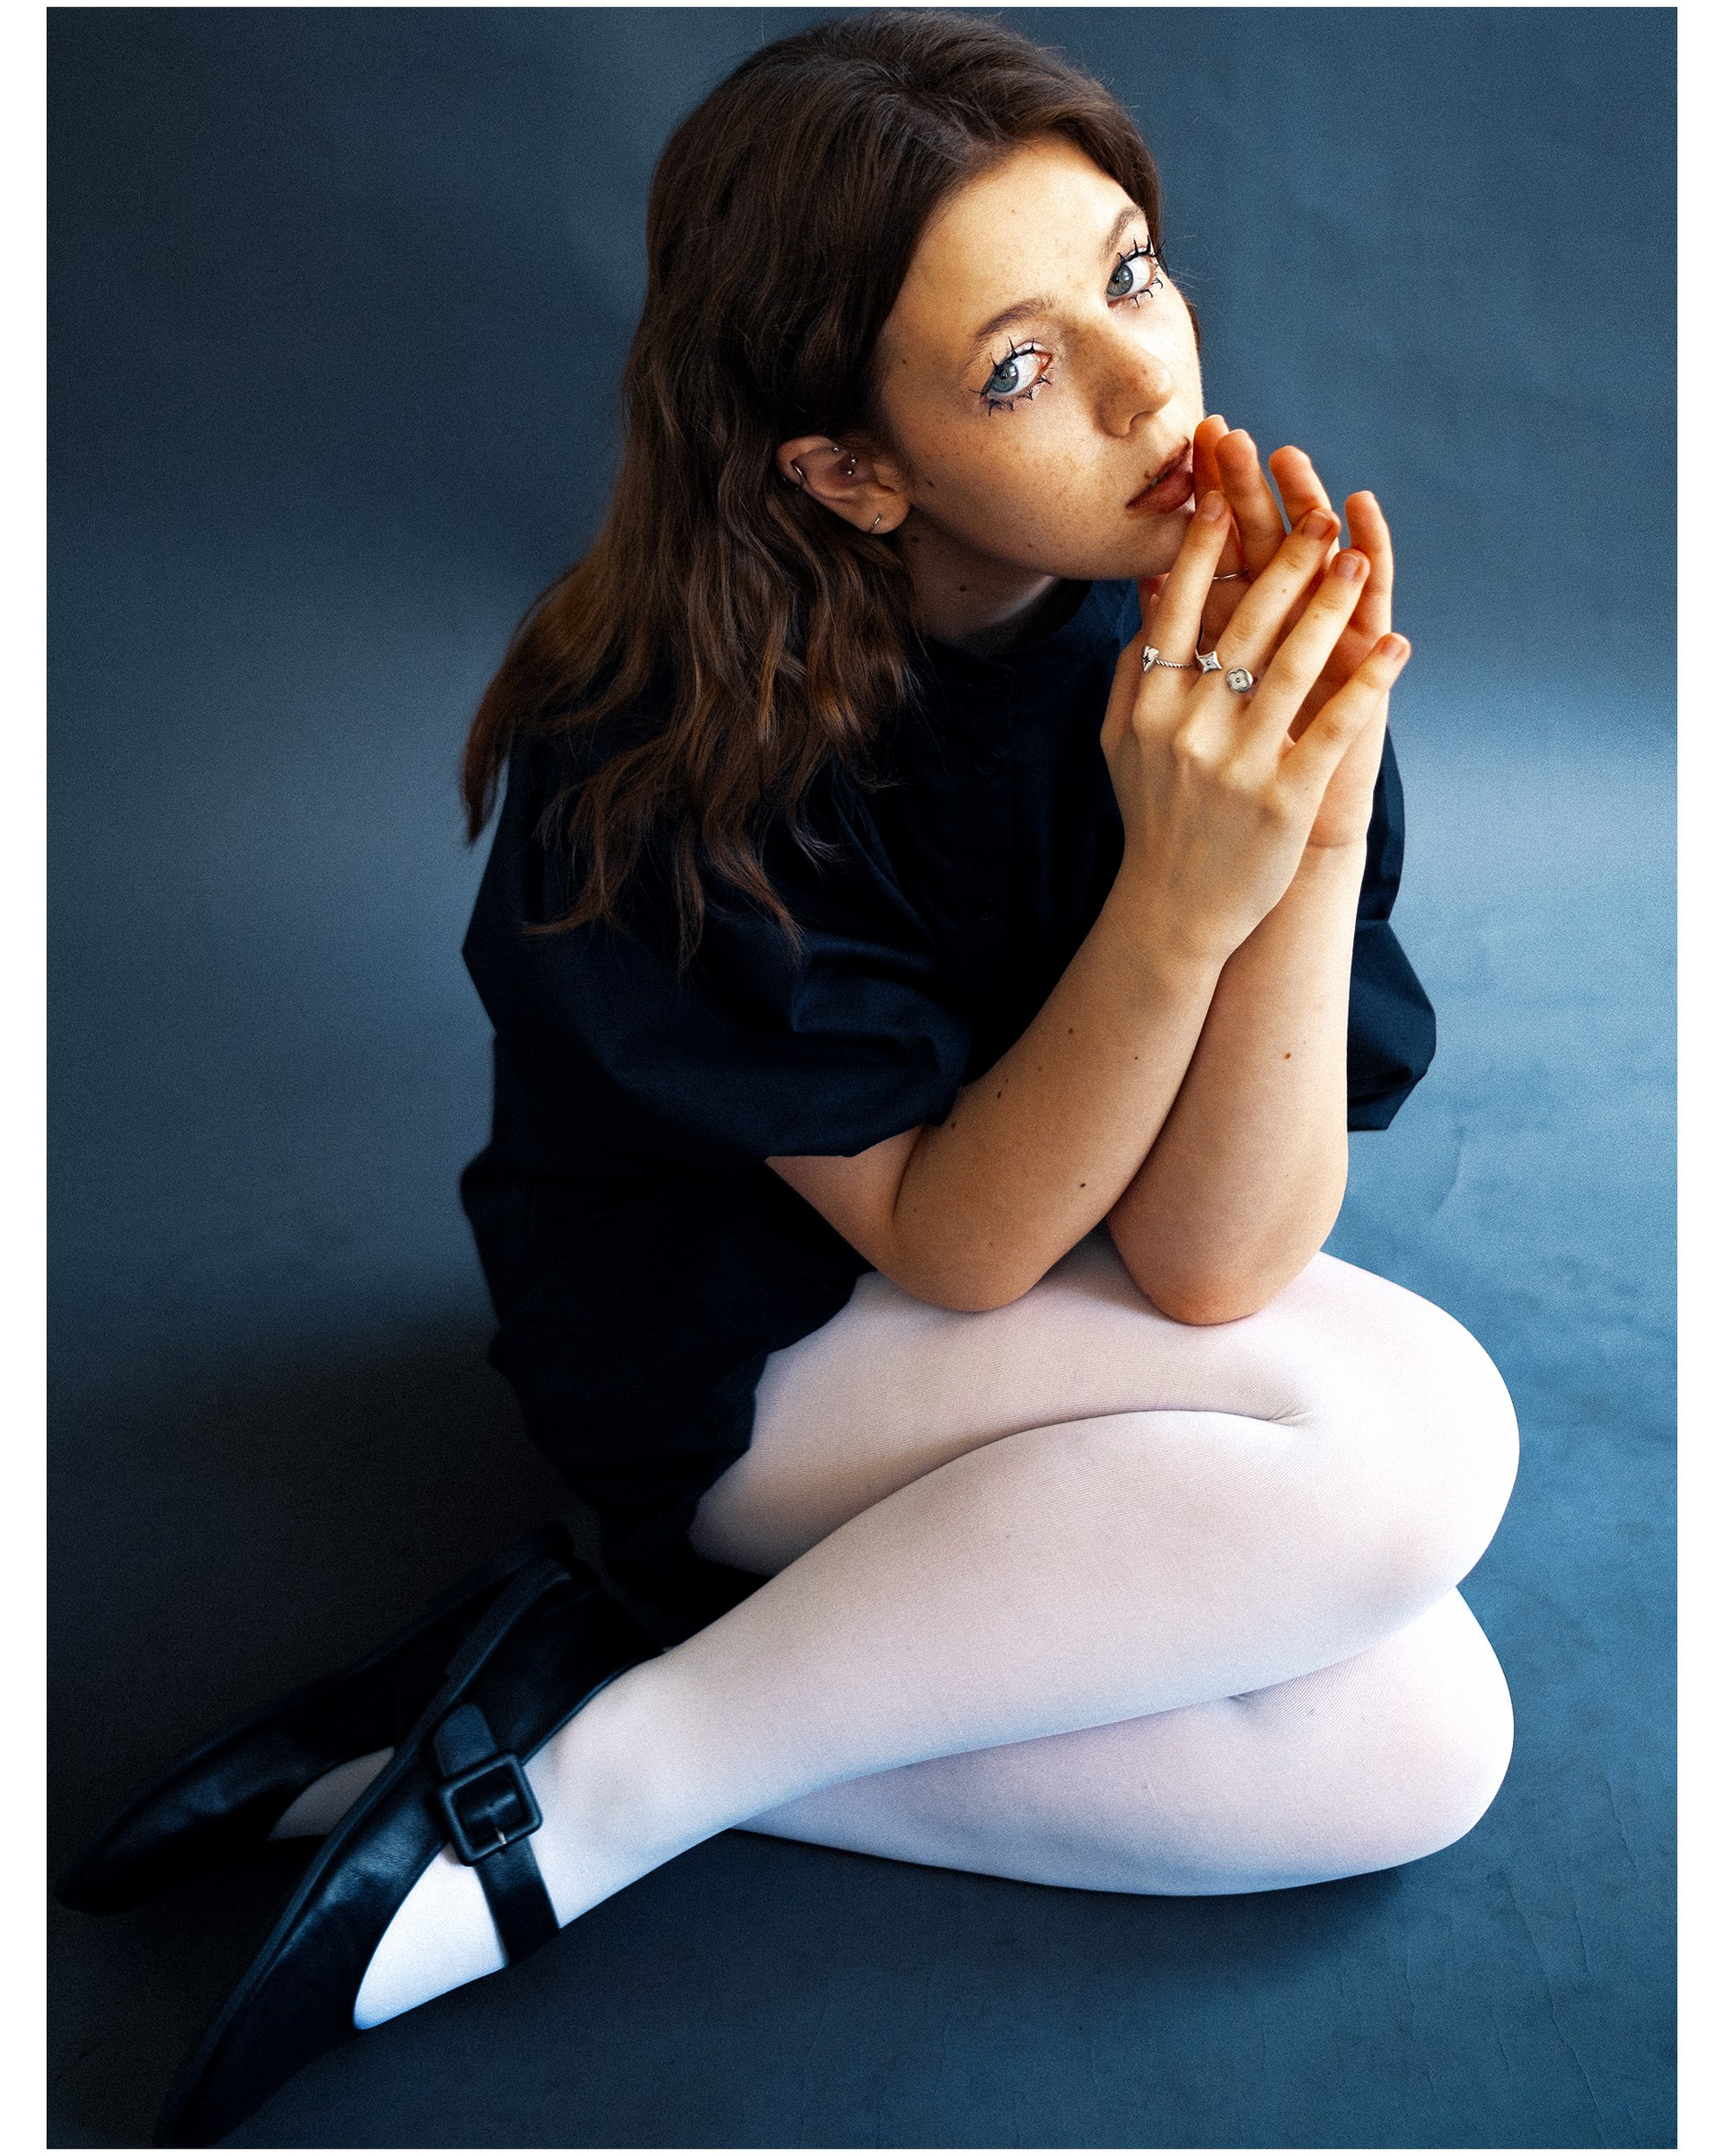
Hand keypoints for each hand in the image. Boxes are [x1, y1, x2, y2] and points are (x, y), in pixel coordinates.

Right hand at [1101, 488, 1410, 966]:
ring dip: (1330, 609)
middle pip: (1243, 626)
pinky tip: (1397, 649)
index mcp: (1150, 707)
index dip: (1205, 551)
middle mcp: (1189, 728)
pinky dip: (1369, 684)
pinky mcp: (1284, 798)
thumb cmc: (1153, 817)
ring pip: (1291, 667)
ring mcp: (1238, 764)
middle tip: (1317, 519)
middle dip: (1284, 564)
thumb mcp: (1118, 744)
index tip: (1226, 497)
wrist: (1173, 909)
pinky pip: (1333, 727)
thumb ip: (1130, 673)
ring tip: (1355, 564)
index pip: (1179, 611)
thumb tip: (1147, 598)